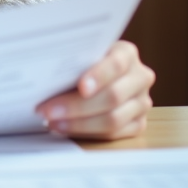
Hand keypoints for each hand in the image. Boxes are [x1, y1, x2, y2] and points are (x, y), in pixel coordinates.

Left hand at [36, 40, 154, 140]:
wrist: (99, 72)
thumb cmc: (84, 61)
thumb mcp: (81, 54)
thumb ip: (73, 61)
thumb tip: (45, 76)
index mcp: (127, 53)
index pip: (116, 64)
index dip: (99, 76)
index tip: (81, 87)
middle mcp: (140, 77)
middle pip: (113, 96)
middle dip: (76, 105)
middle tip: (48, 110)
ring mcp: (142, 102)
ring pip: (113, 119)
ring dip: (78, 123)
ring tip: (52, 121)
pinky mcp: (139, 123)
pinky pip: (114, 134)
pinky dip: (86, 133)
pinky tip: (65, 128)